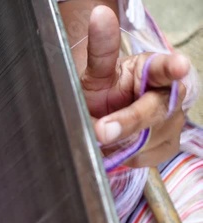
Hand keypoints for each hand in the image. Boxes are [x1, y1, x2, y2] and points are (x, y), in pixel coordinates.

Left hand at [83, 6, 188, 167]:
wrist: (103, 117)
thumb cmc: (104, 91)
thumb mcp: (98, 72)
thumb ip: (101, 48)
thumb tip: (99, 14)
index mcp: (154, 69)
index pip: (166, 68)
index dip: (171, 68)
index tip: (177, 66)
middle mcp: (170, 95)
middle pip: (156, 110)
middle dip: (128, 121)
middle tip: (103, 130)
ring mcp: (171, 122)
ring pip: (150, 137)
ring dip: (120, 140)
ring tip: (101, 132)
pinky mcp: (166, 146)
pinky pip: (145, 156)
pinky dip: (124, 153)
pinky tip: (114, 145)